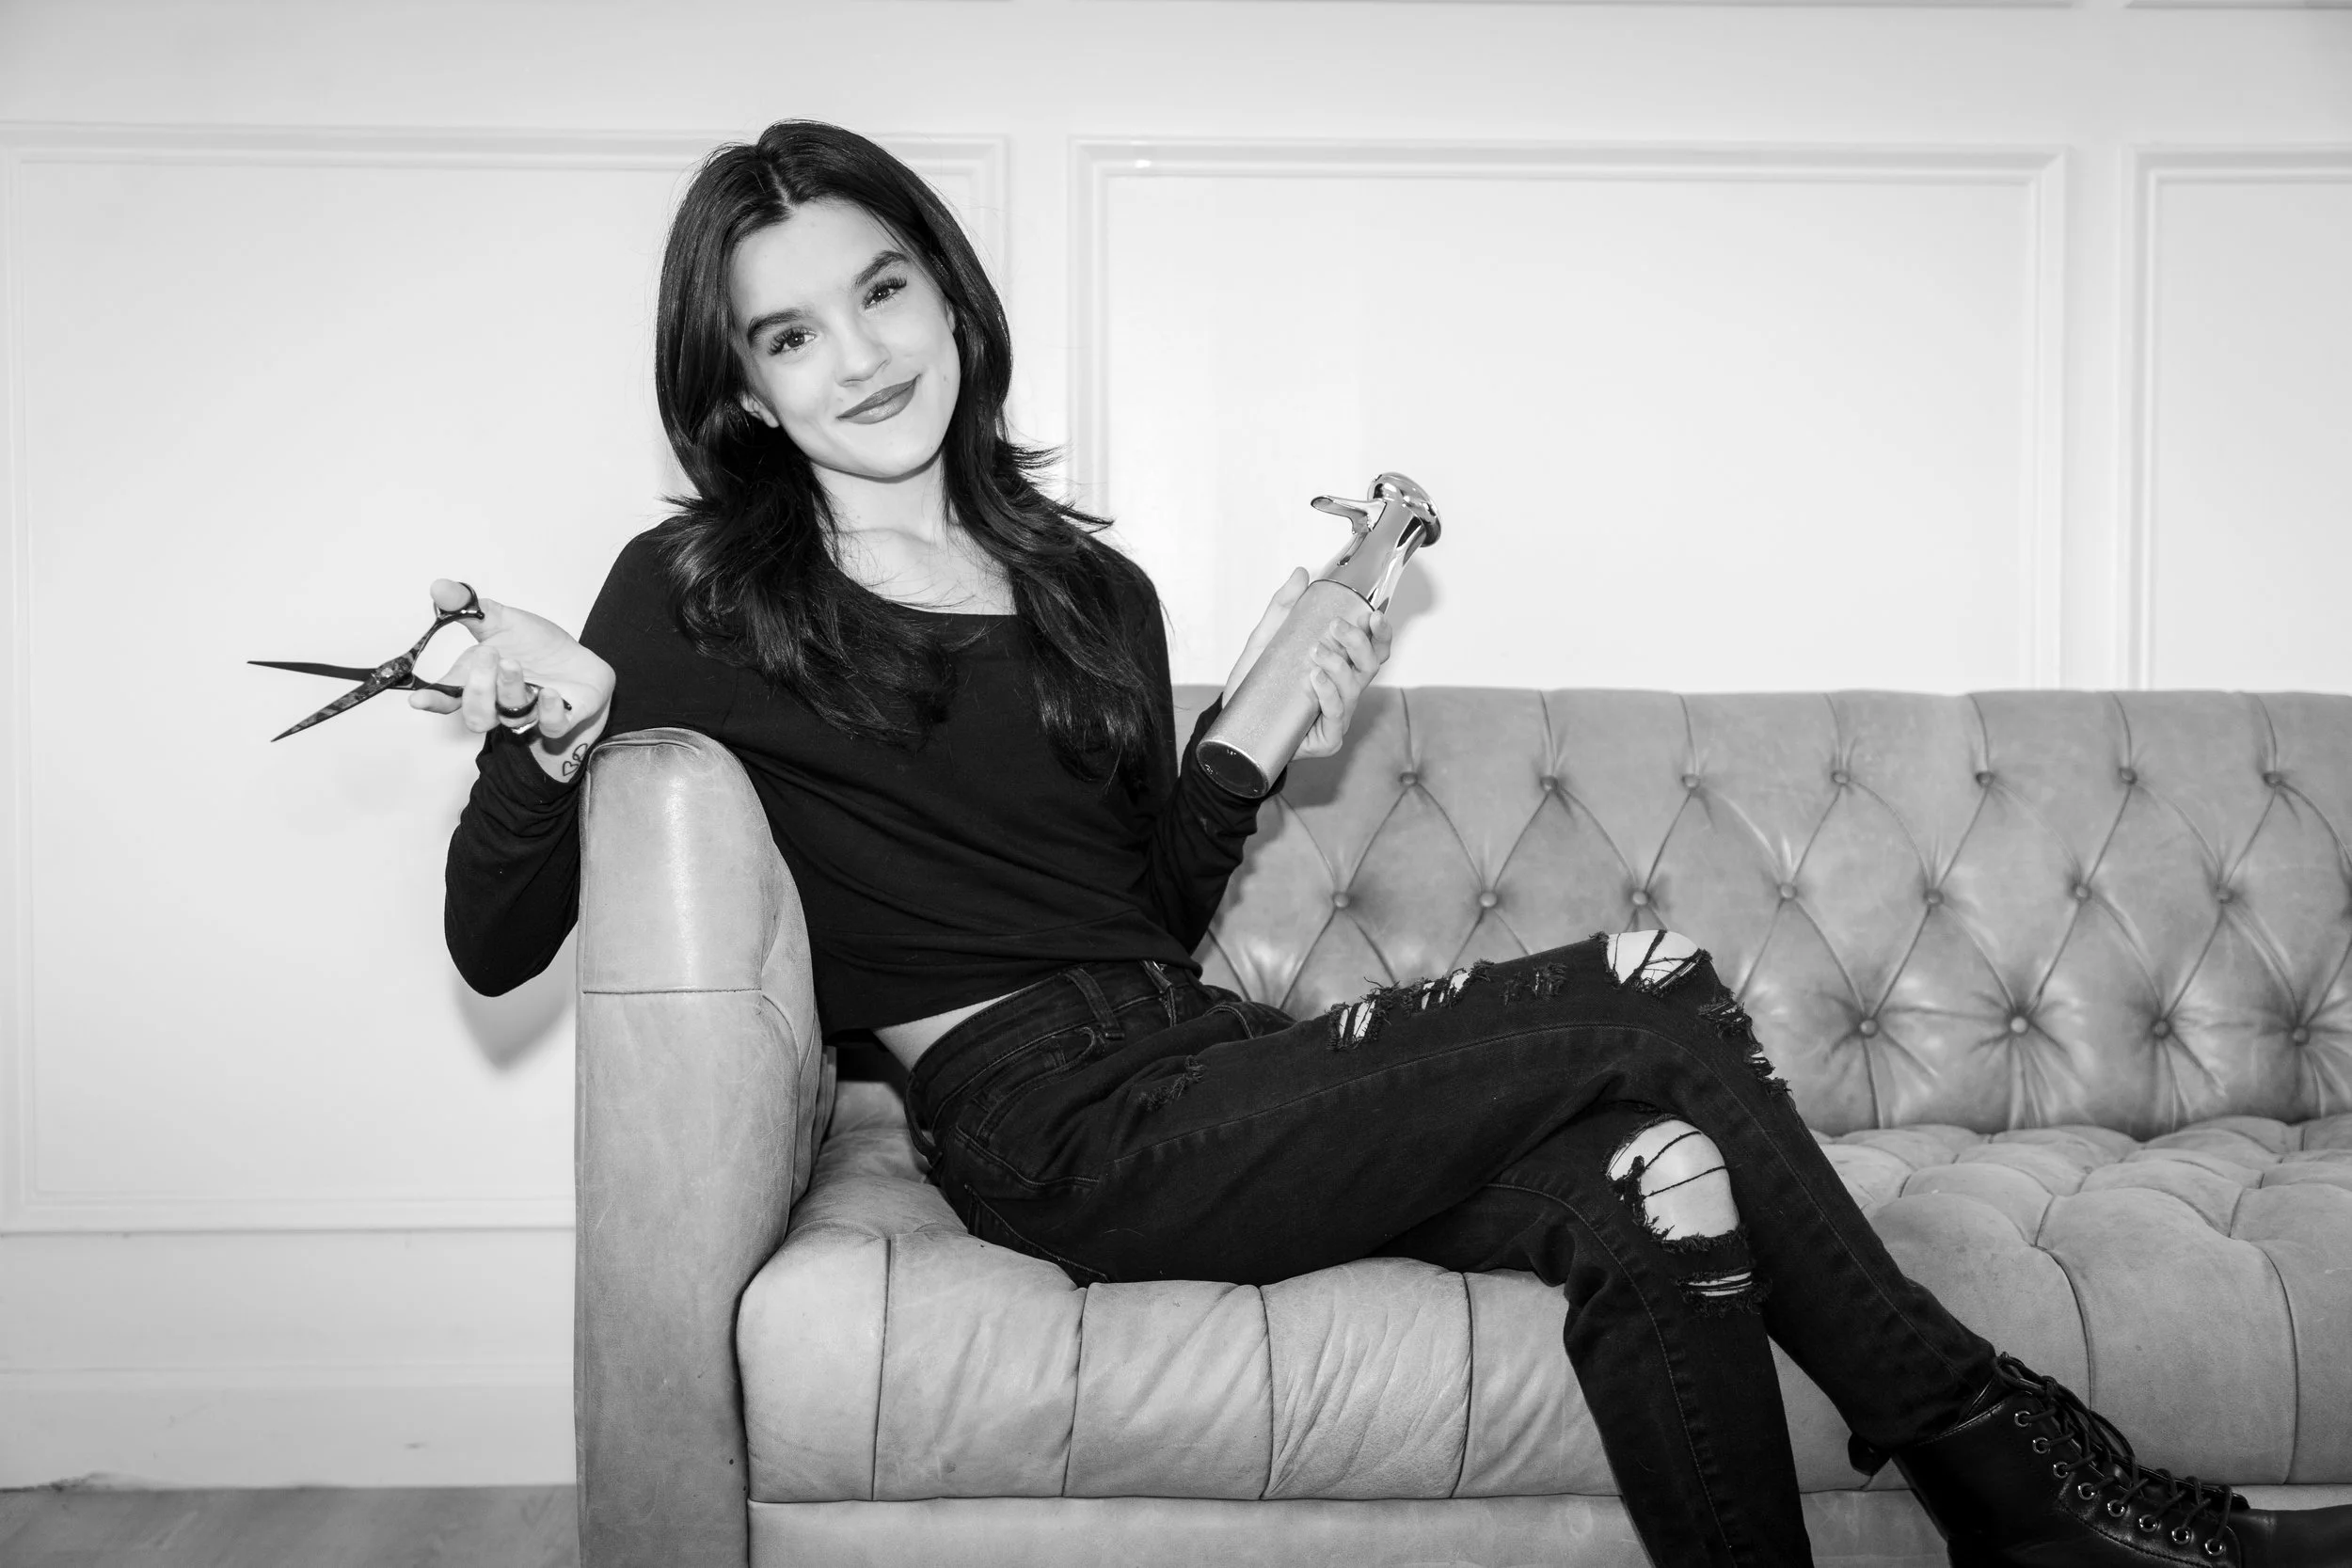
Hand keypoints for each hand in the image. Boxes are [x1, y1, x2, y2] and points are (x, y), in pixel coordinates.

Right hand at [407, 580, 615, 779]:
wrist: (576, 661)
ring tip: (512, 664)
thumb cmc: (534, 646)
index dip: (434, 700)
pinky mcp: (562, 717)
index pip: (449, 697)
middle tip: (488, 655)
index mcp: (479, 681)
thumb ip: (468, 608)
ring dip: (508, 690)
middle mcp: (500, 702)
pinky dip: (549, 712)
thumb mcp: (500, 620)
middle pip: (477, 714)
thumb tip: (439, 586)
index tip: (418, 699)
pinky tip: (550, 692)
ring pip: (510, 718)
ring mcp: (531, 713)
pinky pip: (553, 726)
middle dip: (477, 687)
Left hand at [1222, 568, 1392, 760]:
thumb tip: (1301, 574)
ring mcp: (1338, 715)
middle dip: (1359, 643)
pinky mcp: (1326, 739)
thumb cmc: (1257, 686)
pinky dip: (1329, 695)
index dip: (1381, 632)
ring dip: (1340, 666)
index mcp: (1340, 666)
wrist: (1234, 725)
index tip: (1373, 613)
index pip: (1373, 648)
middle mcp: (1344, 690)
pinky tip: (1316, 680)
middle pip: (1372, 665)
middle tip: (1336, 627)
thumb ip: (1283, 609)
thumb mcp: (1265, 641)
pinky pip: (1336, 716)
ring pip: (1355, 688)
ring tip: (1317, 652)